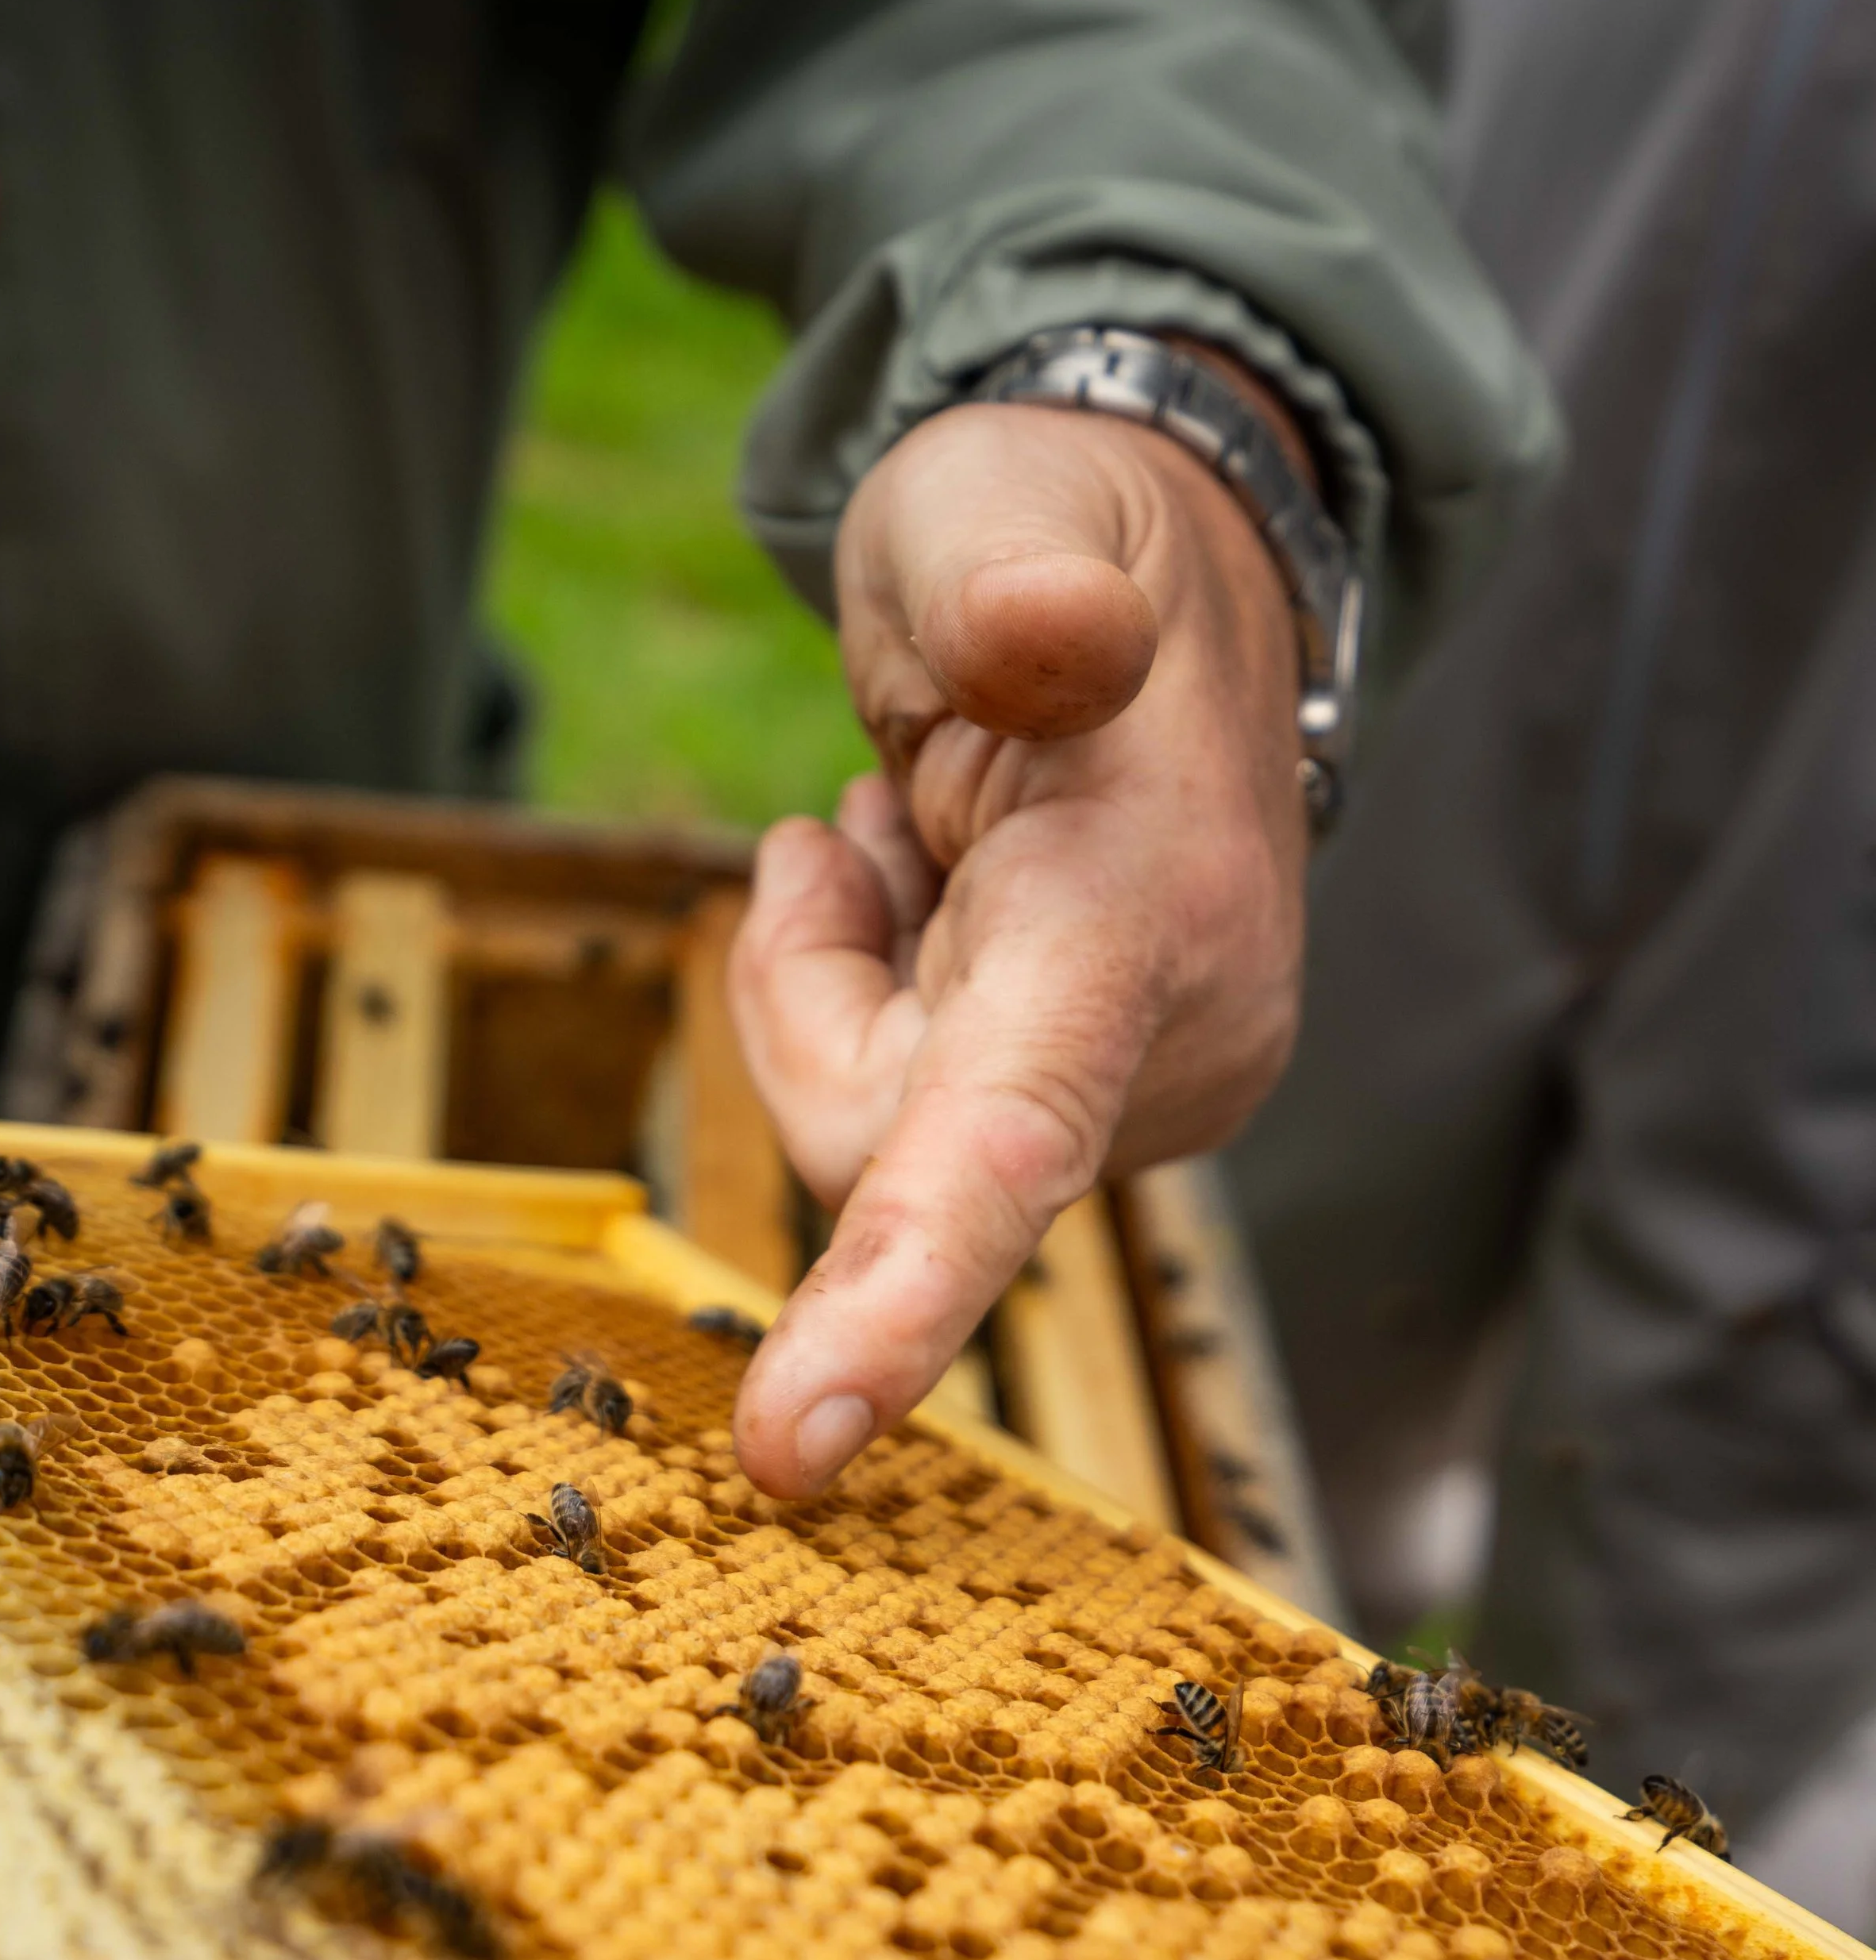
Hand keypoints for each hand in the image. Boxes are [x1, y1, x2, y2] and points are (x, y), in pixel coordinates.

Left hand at [725, 392, 1308, 1495]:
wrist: (1169, 575)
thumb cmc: (1059, 538)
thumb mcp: (1005, 507)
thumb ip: (1015, 584)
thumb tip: (1050, 640)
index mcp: (1140, 923)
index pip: (1007, 1143)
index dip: (898, 1299)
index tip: (788, 1453)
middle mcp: (1171, 1052)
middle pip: (873, 1147)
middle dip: (815, 994)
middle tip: (856, 824)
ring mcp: (1144, 1096)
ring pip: (875, 1142)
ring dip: (845, 984)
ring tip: (917, 836)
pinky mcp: (1103, 1112)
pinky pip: (901, 1128)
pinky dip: (872, 1004)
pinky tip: (934, 890)